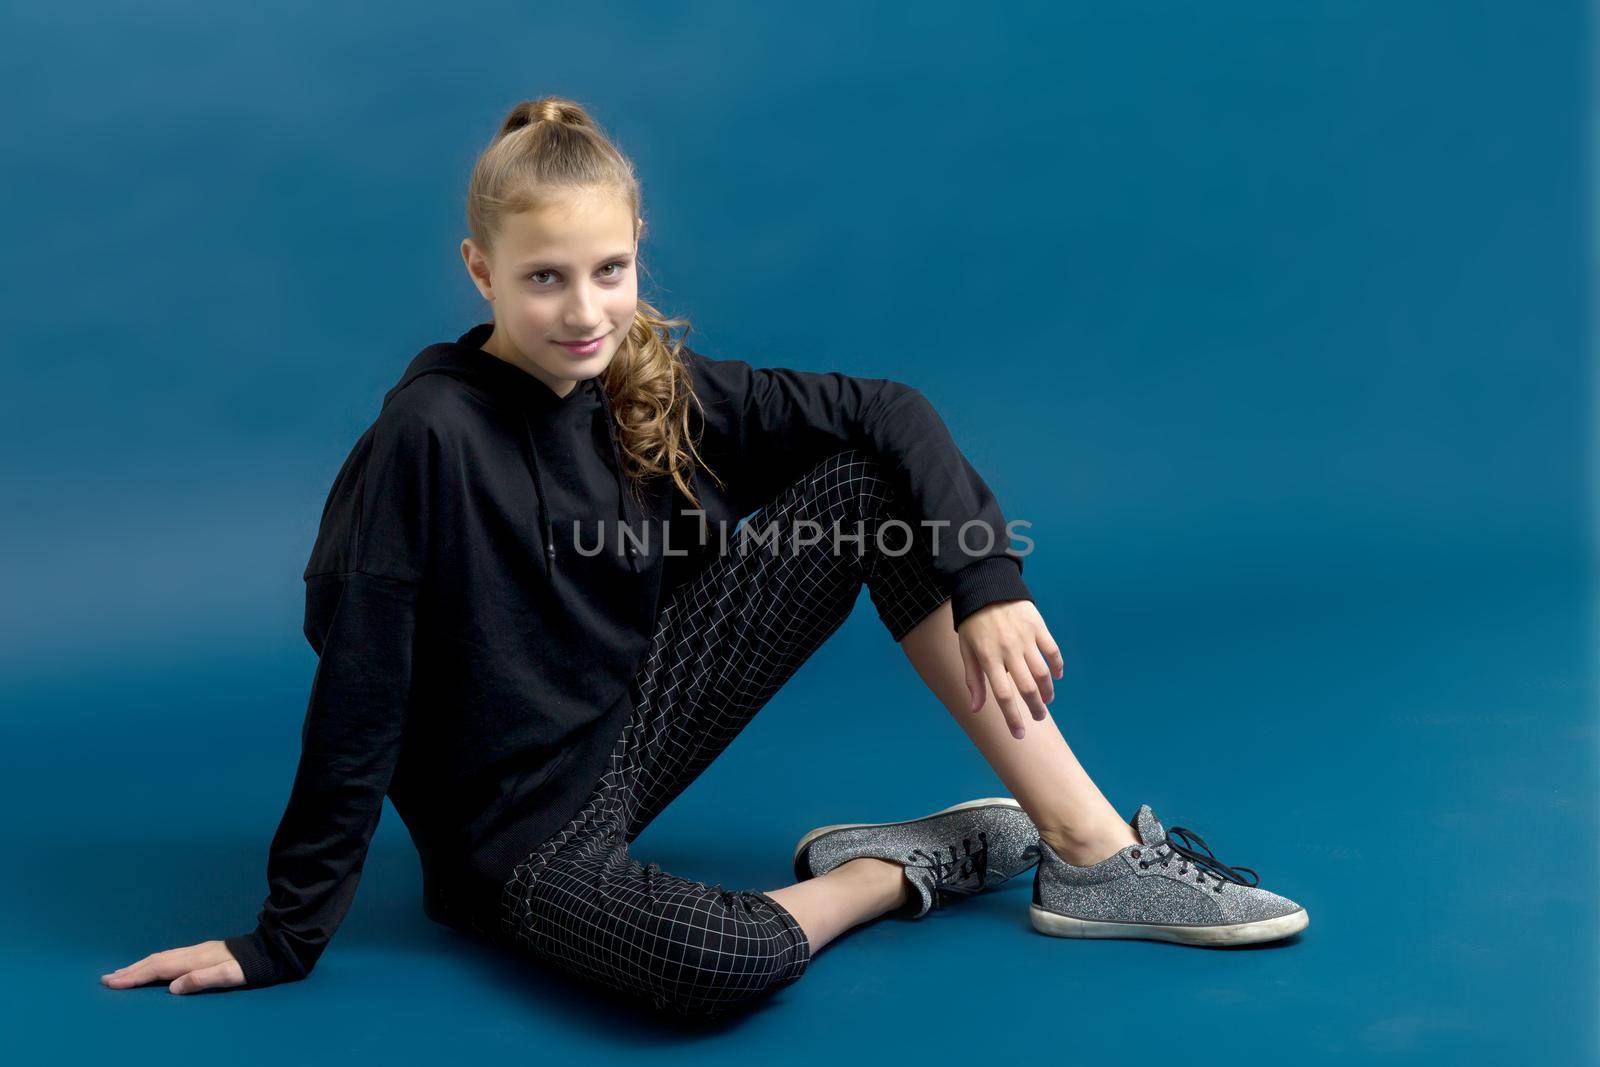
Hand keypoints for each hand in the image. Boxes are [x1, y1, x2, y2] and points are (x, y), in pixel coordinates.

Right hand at [100, 940, 245, 994]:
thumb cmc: (251, 966)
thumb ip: (202, 980)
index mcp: (195, 960)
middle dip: (130, 971)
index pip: (158, 969)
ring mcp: (197, 951)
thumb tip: (172, 988)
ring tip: (121, 973)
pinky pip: (169, 957)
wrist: (268, 949)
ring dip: (139, 966)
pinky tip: (150, 966)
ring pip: (161, 958)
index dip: (134, 976)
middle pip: (154, 961)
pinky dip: (153, 962)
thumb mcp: (230, 975)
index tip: (112, 983)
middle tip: (105, 979)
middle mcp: (192, 953)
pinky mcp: (202, 952)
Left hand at [956, 599, 1063, 738]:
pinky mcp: (1038, 626)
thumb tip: (975, 709)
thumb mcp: (966, 650)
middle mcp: (1008, 650)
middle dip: (1035, 708)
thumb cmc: (973, 623)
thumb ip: (973, 680)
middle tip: (1038, 718)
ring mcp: (1025, 638)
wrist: (986, 586)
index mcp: (988, 658)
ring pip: (1042, 672)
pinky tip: (1056, 676)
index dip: (1012, 717)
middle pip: (1027, 687)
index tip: (1019, 734)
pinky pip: (1052, 650)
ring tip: (1047, 700)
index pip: (1003, 695)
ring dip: (1047, 690)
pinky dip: (1057, 666)